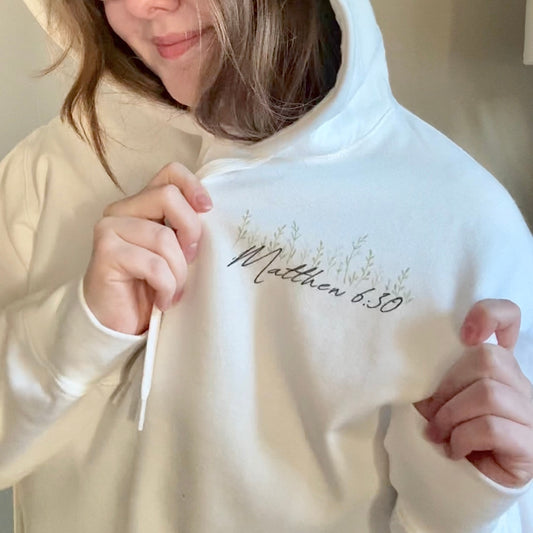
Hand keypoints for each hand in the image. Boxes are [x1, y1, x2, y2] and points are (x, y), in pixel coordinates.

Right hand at [83, 162, 212, 334]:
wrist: (117, 324)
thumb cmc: (150, 286)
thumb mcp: (175, 253)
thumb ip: (184, 229)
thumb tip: (208, 212)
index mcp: (141, 204)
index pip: (169, 173)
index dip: (193, 186)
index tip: (208, 209)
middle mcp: (120, 210)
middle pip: (168, 197)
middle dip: (190, 231)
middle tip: (190, 260)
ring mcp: (108, 229)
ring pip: (164, 238)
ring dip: (179, 272)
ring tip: (174, 291)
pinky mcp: (105, 254)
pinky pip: (154, 265)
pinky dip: (167, 288)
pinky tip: (162, 301)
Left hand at [414, 299, 532, 487]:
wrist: (466, 483)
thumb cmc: (449, 435)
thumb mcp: (438, 402)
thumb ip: (435, 383)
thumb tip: (417, 378)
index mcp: (497, 367)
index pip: (508, 320)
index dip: (490, 314)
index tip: (465, 332)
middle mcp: (519, 384)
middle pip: (487, 358)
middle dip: (449, 386)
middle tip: (433, 412)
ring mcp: (529, 414)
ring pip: (488, 393)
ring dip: (451, 416)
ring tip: (439, 434)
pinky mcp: (530, 445)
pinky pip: (492, 427)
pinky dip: (463, 438)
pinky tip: (455, 450)